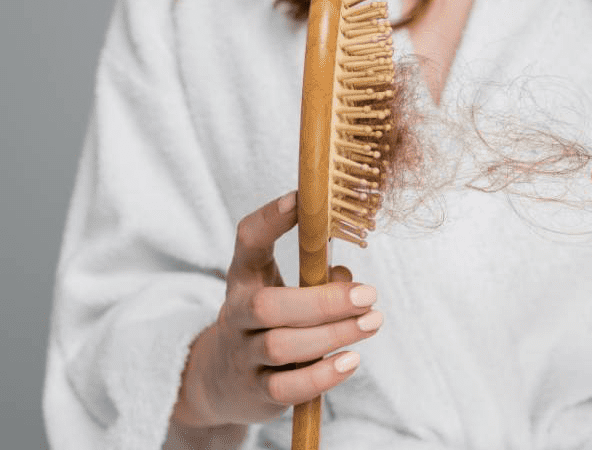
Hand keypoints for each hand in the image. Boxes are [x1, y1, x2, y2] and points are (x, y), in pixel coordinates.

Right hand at [171, 191, 383, 427]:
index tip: (299, 199)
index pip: (247, 242)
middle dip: (322, 300)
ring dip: (332, 335)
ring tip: (371, 322)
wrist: (220, 382)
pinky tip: (351, 361)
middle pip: (268, 306)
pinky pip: (287, 388)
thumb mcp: (282, 292)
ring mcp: (243, 356)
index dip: (269, 219)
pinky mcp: (256, 392)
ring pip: (280, 346)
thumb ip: (315, 279)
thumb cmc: (266, 325)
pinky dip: (322, 375)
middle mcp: (236, 315)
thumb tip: (351, 280)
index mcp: (244, 279)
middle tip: (368, 294)